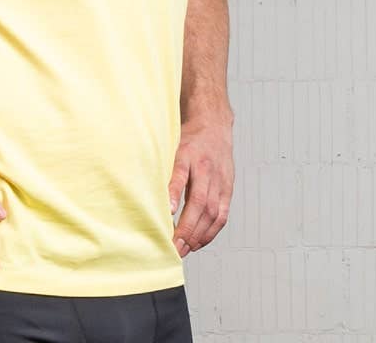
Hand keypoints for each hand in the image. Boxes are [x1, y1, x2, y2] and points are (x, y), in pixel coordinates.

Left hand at [167, 114, 234, 257]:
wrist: (214, 125)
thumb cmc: (188, 139)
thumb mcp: (172, 145)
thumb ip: (164, 167)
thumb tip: (147, 191)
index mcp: (188, 154)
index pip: (180, 175)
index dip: (174, 194)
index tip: (166, 212)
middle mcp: (205, 168)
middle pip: (199, 201)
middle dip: (186, 228)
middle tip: (173, 247)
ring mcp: (219, 180)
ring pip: (212, 212)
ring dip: (198, 235)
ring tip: (184, 250)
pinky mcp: (228, 189)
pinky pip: (222, 215)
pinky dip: (211, 232)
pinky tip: (199, 243)